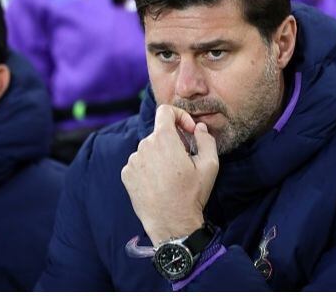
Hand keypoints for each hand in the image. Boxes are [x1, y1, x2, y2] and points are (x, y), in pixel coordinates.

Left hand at [121, 104, 218, 243]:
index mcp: (163, 138)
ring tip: (171, 177)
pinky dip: (148, 168)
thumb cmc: (191, 195)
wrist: (171, 223)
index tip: (188, 132)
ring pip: (149, 149)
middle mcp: (144, 145)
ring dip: (160, 156)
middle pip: (159, 134)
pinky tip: (159, 184)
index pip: (165, 111)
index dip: (179, 116)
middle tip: (184, 161)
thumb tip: (199, 128)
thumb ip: (206, 140)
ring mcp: (132, 160)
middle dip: (173, 142)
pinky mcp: (126, 174)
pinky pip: (139, 163)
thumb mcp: (209, 166)